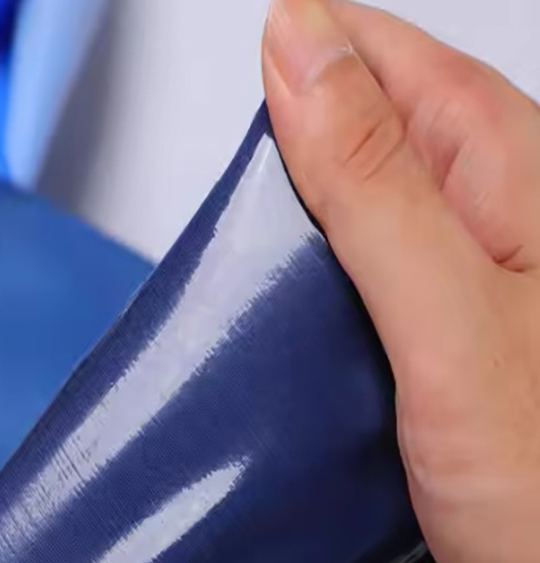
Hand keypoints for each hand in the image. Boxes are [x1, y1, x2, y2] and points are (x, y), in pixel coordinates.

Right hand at [263, 0, 539, 562]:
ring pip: (365, 196)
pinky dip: (317, 272)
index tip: (239, 78)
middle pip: (374, 121)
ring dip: (299, 209)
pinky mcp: (444, 331)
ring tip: (245, 239)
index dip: (307, 54)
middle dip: (293, 135)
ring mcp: (470, 275)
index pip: (390, 60)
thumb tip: (303, 56)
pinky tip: (287, 301)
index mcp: (509, 178)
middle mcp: (498, 215)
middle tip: (231, 180)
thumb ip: (374, 186)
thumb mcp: (447, 323)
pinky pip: (369, 266)